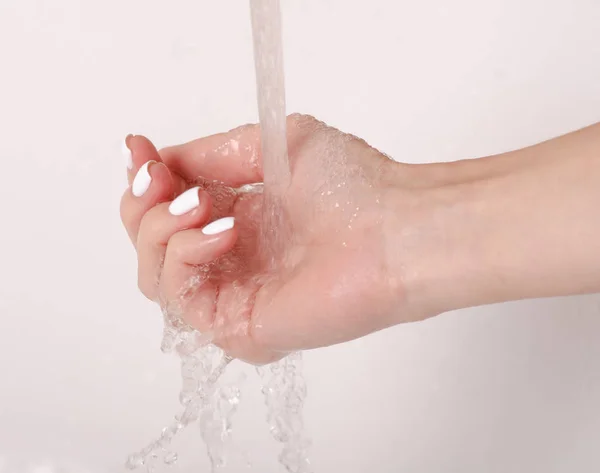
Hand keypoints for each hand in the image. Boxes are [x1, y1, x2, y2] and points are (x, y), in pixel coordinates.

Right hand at [120, 115, 408, 363]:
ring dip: (162, 230)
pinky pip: (180, 301)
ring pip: (154, 275)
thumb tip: (160, 159)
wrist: (396, 230)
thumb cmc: (351, 185)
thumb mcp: (269, 145)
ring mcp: (234, 296)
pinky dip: (185, 258)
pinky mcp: (240, 327)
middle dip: (144, 206)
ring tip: (204, 205)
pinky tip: (223, 231)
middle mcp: (232, 261)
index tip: (137, 151)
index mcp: (239, 220)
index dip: (145, 183)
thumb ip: (211, 155)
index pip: (169, 212)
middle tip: (165, 180)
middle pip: (151, 247)